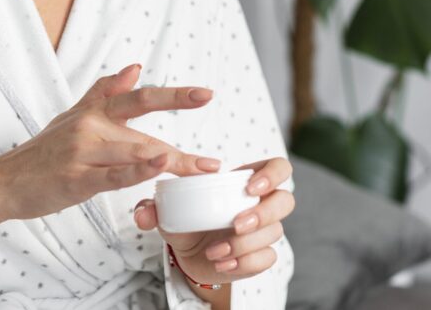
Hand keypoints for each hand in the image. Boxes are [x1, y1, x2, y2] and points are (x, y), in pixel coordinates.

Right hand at [0, 63, 221, 221]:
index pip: (139, 97)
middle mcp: (90, 124)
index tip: (205, 94)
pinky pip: (113, 174)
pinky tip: (159, 166)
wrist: (6, 181)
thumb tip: (135, 67)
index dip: (173, 95)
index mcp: (94, 109)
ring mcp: (83, 150)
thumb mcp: (73, 114)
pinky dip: (138, 170)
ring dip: (171, 160)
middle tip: (210, 135)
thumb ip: (104, 91)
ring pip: (134, 150)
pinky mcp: (77, 178)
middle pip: (142, 123)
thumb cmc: (45, 151)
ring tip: (200, 168)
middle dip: (179, 128)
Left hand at [134, 156, 293, 285]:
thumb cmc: (185, 218)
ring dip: (244, 244)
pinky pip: (266, 258)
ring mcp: (266, 231)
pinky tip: (222, 263)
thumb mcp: (168, 208)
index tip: (251, 187)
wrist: (188, 253)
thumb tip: (144, 210)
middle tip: (235, 224)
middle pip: (286, 201)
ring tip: (214, 250)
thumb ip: (153, 205)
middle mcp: (263, 203)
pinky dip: (244, 263)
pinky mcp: (262, 255)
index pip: (279, 167)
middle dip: (263, 213)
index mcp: (248, 180)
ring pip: (275, 233)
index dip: (273, 174)